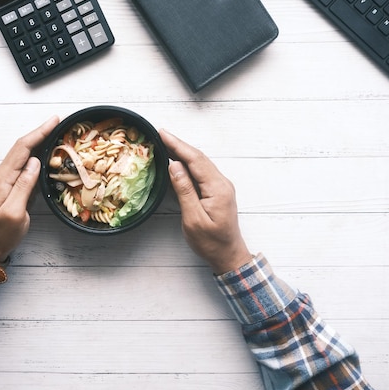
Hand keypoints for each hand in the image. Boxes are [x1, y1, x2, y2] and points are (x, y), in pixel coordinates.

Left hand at [0, 116, 59, 262]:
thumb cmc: (1, 233)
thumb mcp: (15, 212)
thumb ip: (24, 185)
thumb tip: (35, 162)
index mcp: (2, 177)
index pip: (22, 149)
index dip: (39, 133)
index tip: (54, 120)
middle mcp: (1, 174)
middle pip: (22, 147)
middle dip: (39, 132)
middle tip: (58, 122)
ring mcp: (4, 179)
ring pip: (22, 154)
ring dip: (38, 141)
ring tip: (54, 132)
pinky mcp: (8, 185)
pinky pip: (22, 164)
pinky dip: (35, 154)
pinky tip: (44, 153)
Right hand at [159, 129, 251, 273]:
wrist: (228, 256)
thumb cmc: (210, 242)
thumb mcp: (193, 218)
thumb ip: (184, 190)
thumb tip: (175, 166)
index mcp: (217, 188)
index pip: (195, 160)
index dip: (178, 145)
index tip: (162, 133)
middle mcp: (222, 183)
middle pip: (198, 158)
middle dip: (179, 144)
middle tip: (160, 134)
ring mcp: (221, 187)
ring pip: (200, 163)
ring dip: (183, 152)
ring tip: (166, 143)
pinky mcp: (217, 191)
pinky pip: (201, 171)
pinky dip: (188, 162)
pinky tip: (178, 161)